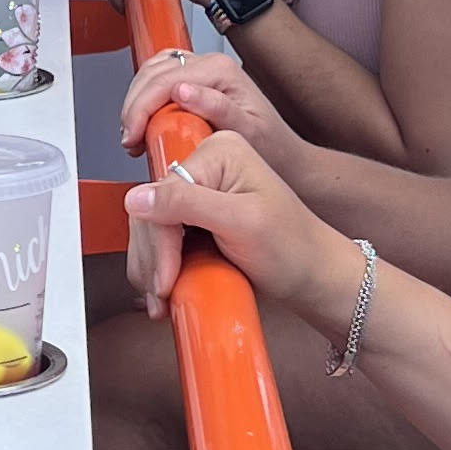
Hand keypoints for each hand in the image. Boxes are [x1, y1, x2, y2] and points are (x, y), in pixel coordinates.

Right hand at [121, 40, 300, 176]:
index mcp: (220, 71)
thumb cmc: (271, 148)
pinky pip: (157, 81)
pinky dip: (144, 101)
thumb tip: (182, 91)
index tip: (133, 137)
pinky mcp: (194, 82)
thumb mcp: (249, 133)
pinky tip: (144, 126)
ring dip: (136, 104)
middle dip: (134, 107)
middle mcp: (210, 65)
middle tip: (131, 141)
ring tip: (135, 136)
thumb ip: (218, 110)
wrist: (285, 157)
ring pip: (150, 74)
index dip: (141, 108)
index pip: (164, 80)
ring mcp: (201, 71)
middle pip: (153, 73)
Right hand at [125, 132, 364, 332]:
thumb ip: (186, 204)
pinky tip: (165, 289)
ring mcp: (201, 190)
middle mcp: (207, 164)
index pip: (163, 191)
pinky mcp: (198, 217)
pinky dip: (159, 266)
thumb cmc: (294, 248)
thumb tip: (136, 198)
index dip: (159, 238)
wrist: (315, 277)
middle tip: (162, 293)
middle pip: (152, 210)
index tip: (165, 277)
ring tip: (163, 299)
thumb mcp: (241, 223)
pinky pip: (163, 238)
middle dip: (153, 256)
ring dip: (151, 266)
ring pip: (151, 228)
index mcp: (219, 150)